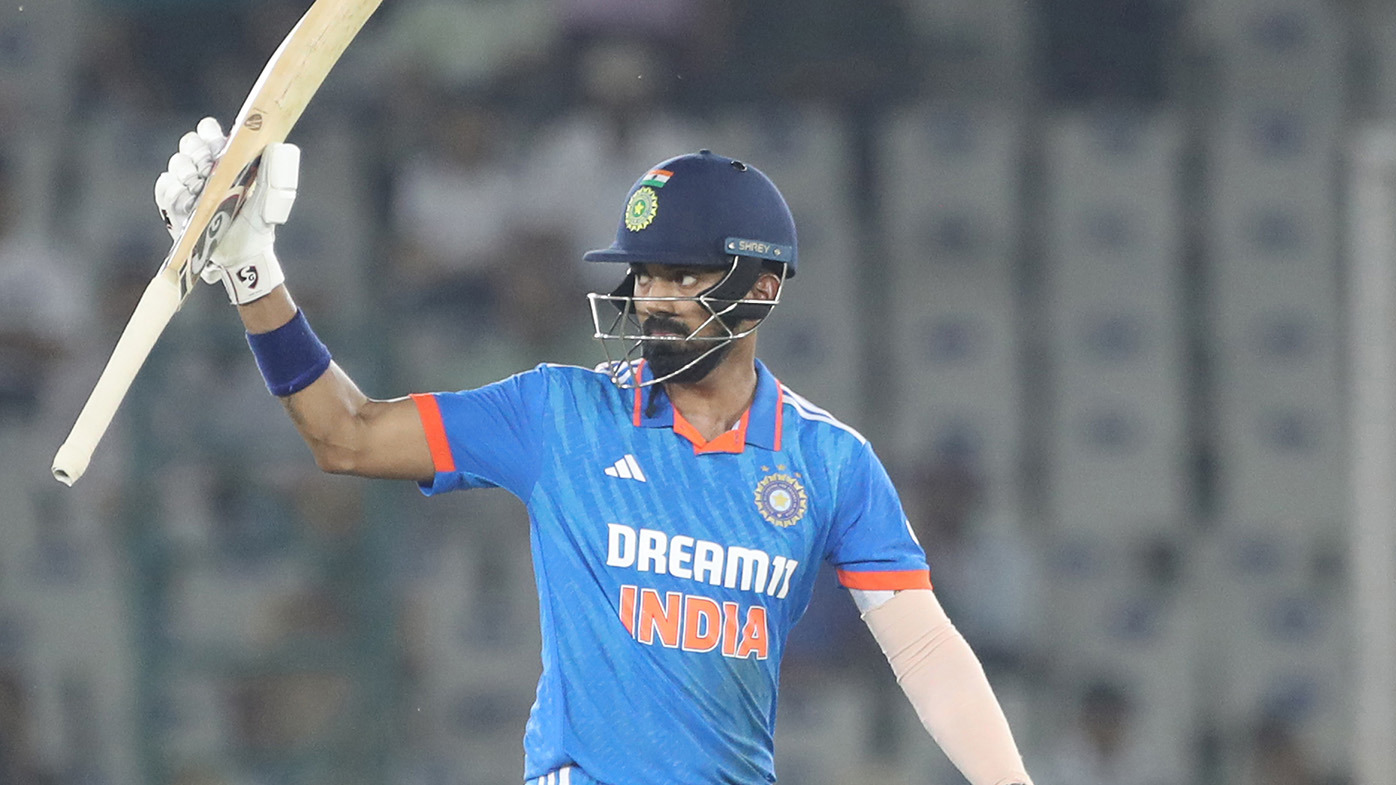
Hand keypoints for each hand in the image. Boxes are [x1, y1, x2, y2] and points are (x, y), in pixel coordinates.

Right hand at [153, 117, 299, 303]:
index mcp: (226, 159)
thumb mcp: (270, 198)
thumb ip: (274, 172)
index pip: (209, 131)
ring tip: (200, 190)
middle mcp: (204, 168)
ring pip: (177, 163)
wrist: (242, 255)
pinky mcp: (173, 204)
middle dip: (198, 152)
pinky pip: (165, 187)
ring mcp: (187, 185)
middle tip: (209, 169)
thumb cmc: (257, 224)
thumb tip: (277, 146)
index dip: (209, 134)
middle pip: (190, 143)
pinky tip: (188, 204)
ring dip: (187, 173)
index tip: (218, 146)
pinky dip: (175, 192)